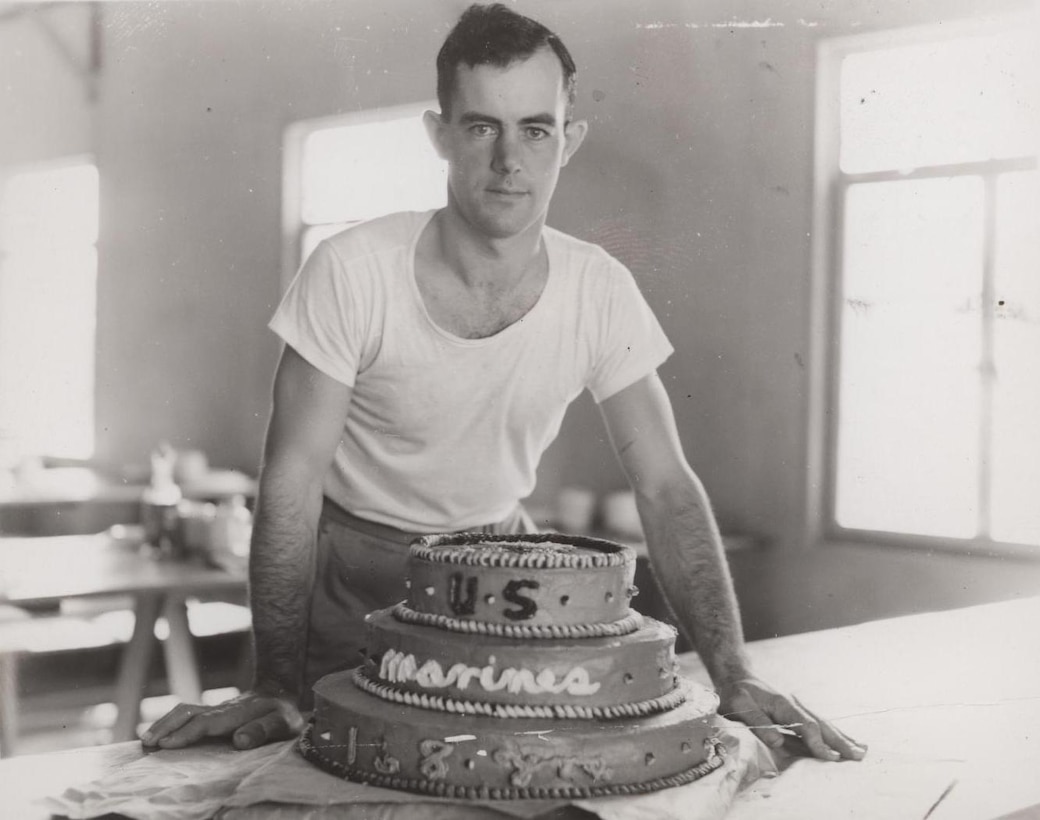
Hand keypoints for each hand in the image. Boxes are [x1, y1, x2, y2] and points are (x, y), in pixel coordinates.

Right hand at [139, 690, 304, 749]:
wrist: (280, 690)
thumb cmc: (283, 712)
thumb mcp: (283, 722)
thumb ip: (263, 730)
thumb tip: (239, 741)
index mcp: (236, 714)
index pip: (206, 723)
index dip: (186, 733)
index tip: (166, 744)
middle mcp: (220, 709)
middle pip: (188, 713)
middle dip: (166, 727)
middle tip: (146, 743)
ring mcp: (214, 709)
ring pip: (184, 711)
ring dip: (164, 723)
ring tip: (145, 740)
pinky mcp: (212, 712)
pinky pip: (187, 715)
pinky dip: (169, 722)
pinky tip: (159, 734)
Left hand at [719, 677, 865, 761]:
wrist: (737, 676)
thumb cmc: (736, 693)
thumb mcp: (740, 706)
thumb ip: (758, 723)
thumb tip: (778, 743)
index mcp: (783, 704)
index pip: (806, 726)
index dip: (818, 743)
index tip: (830, 758)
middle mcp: (794, 705)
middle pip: (821, 724)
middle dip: (840, 741)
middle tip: (858, 756)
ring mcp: (797, 707)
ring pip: (824, 724)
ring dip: (842, 737)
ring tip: (862, 749)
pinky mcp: (796, 712)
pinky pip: (818, 724)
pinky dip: (833, 733)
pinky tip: (845, 740)